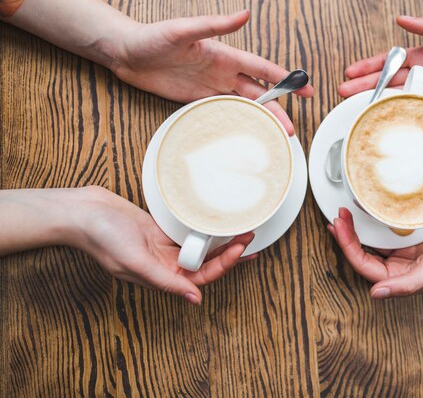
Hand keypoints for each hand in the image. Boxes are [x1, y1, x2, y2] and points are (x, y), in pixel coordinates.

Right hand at [68, 187, 255, 304]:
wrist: (83, 211)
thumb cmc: (102, 237)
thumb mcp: (134, 261)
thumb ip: (165, 281)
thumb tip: (195, 301)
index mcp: (161, 276)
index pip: (202, 277)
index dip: (224, 265)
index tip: (241, 249)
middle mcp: (165, 264)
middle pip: (206, 263)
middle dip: (230, 253)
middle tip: (249, 237)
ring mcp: (164, 247)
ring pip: (200, 248)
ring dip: (220, 241)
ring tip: (242, 229)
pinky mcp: (160, 230)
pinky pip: (188, 232)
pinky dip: (204, 229)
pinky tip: (218, 222)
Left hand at [110, 10, 313, 134]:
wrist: (126, 54)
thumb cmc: (152, 37)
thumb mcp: (183, 30)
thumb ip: (214, 24)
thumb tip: (244, 14)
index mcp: (224, 55)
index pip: (261, 69)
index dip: (284, 78)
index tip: (304, 87)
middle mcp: (222, 72)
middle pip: (258, 93)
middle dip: (277, 109)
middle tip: (291, 128)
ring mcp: (210, 87)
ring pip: (244, 105)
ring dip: (260, 119)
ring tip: (275, 136)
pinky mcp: (197, 100)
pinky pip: (223, 112)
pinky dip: (238, 123)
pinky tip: (247, 133)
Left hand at [327, 208, 422, 297]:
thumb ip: (406, 285)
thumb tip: (376, 294)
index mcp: (398, 282)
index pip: (363, 266)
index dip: (347, 247)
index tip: (338, 226)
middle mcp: (395, 273)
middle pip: (360, 256)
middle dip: (345, 237)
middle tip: (337, 216)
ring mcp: (399, 260)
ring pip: (368, 247)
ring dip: (354, 233)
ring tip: (342, 216)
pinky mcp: (405, 248)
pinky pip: (381, 239)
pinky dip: (369, 229)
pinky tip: (362, 219)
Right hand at [338, 16, 422, 116]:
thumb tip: (403, 18)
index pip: (390, 61)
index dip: (369, 66)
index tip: (351, 72)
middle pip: (387, 82)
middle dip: (364, 87)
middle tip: (343, 93)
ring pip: (395, 98)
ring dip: (374, 102)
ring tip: (354, 107)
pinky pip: (413, 112)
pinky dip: (396, 116)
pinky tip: (381, 119)